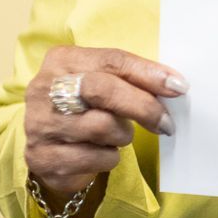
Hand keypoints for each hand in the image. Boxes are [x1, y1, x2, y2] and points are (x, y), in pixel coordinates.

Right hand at [24, 47, 186, 197]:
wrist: (52, 146)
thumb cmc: (88, 107)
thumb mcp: (106, 82)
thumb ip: (134, 78)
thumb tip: (175, 85)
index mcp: (62, 60)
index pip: (112, 60)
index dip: (148, 73)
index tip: (178, 87)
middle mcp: (44, 88)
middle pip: (103, 90)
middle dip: (142, 106)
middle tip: (165, 122)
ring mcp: (39, 124)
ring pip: (100, 127)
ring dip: (122, 135)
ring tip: (119, 135)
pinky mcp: (41, 157)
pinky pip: (92, 158)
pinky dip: (108, 158)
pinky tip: (102, 153)